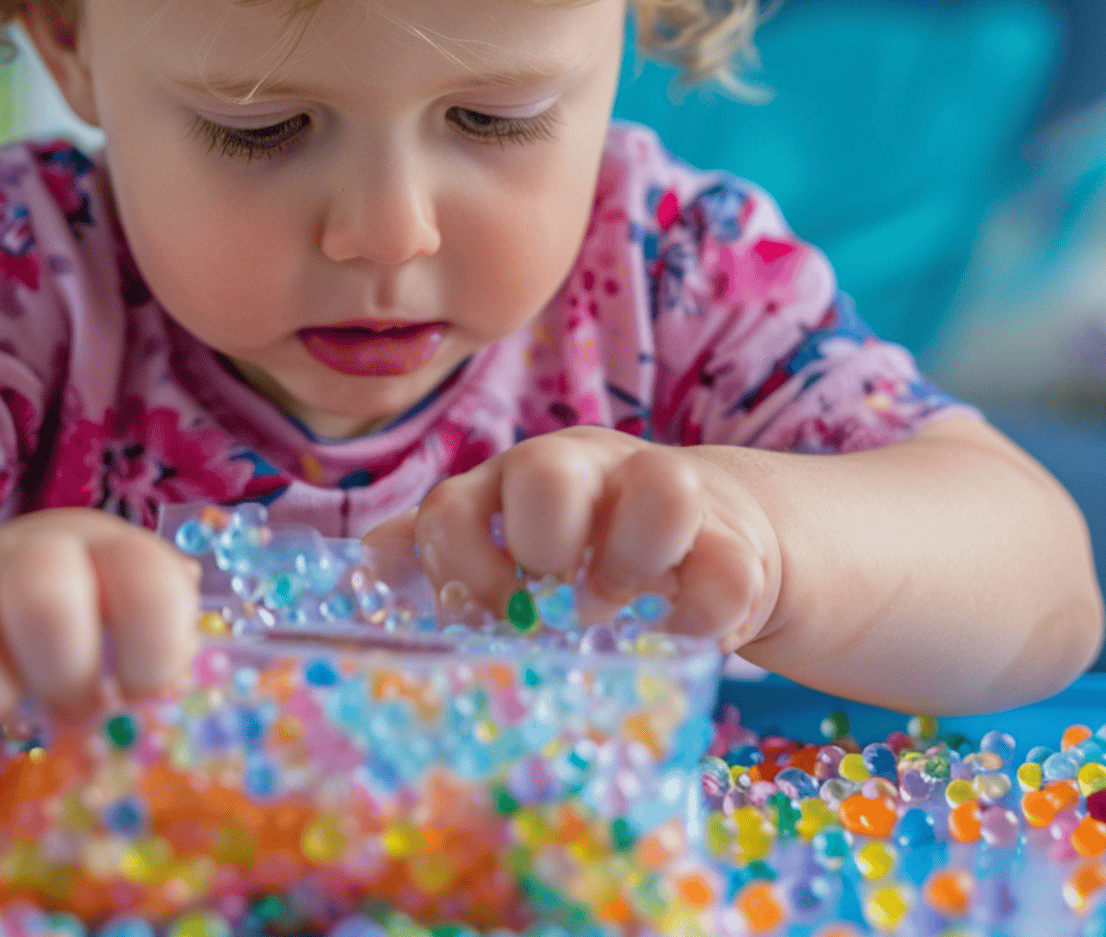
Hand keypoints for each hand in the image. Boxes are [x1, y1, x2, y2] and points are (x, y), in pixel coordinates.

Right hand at [0, 508, 199, 784]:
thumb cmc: (89, 629)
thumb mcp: (138, 620)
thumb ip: (171, 650)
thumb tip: (197, 715)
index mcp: (100, 550)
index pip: (139, 571)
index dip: (155, 640)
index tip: (150, 691)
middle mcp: (21, 564)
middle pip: (39, 587)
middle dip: (68, 668)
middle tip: (84, 713)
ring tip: (22, 733)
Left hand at [365, 427, 778, 649]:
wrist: (707, 537)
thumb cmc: (584, 551)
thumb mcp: (505, 545)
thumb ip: (437, 550)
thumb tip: (371, 562)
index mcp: (509, 480)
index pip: (454, 505)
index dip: (457, 567)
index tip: (480, 617)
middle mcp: (582, 469)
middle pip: (545, 468)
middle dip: (539, 542)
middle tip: (552, 599)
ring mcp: (662, 491)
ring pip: (661, 491)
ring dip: (630, 565)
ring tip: (617, 611)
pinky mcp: (733, 537)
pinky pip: (726, 570)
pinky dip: (703, 618)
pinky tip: (682, 637)